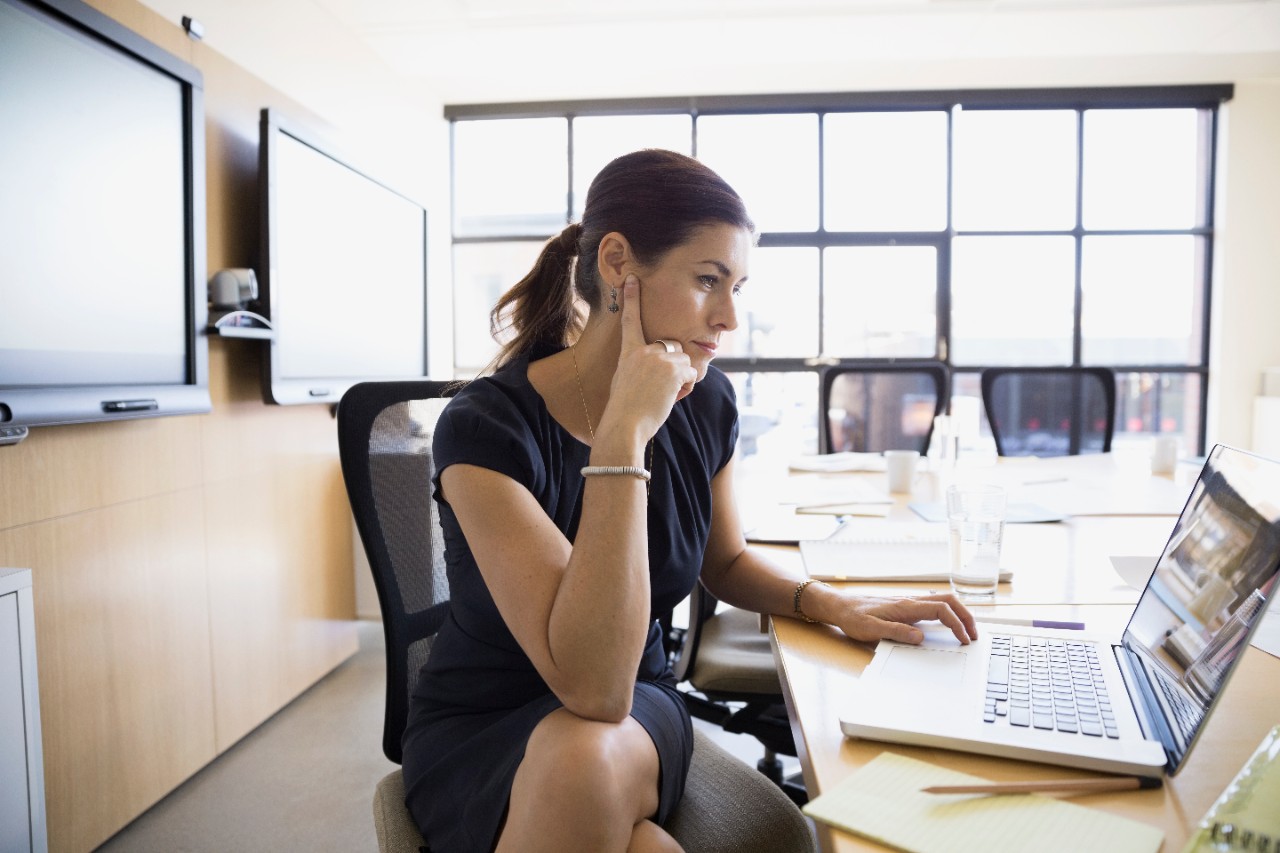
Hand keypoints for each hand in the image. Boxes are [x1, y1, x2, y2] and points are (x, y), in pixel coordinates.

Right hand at [601, 274, 696, 441]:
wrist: (625, 425)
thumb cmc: (624, 410)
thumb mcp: (625, 382)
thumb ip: (639, 368)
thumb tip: (659, 370)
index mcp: (629, 353)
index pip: (631, 320)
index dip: (632, 298)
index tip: (632, 278)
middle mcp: (644, 351)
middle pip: (673, 347)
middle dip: (675, 366)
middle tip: (662, 387)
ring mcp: (659, 359)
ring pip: (684, 363)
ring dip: (681, 380)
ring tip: (663, 396)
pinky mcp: (674, 370)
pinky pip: (691, 375)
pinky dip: (685, 388)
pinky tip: (670, 398)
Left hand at [832, 592, 977, 645]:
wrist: (840, 606)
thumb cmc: (853, 617)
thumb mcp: (870, 629)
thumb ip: (894, 632)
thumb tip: (920, 638)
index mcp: (905, 606)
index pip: (941, 610)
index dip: (957, 623)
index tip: (964, 639)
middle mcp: (910, 601)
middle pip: (948, 600)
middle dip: (965, 616)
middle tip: (974, 634)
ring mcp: (909, 603)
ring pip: (942, 601)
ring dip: (958, 613)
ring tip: (967, 630)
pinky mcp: (906, 607)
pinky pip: (933, 606)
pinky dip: (948, 613)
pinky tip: (948, 625)